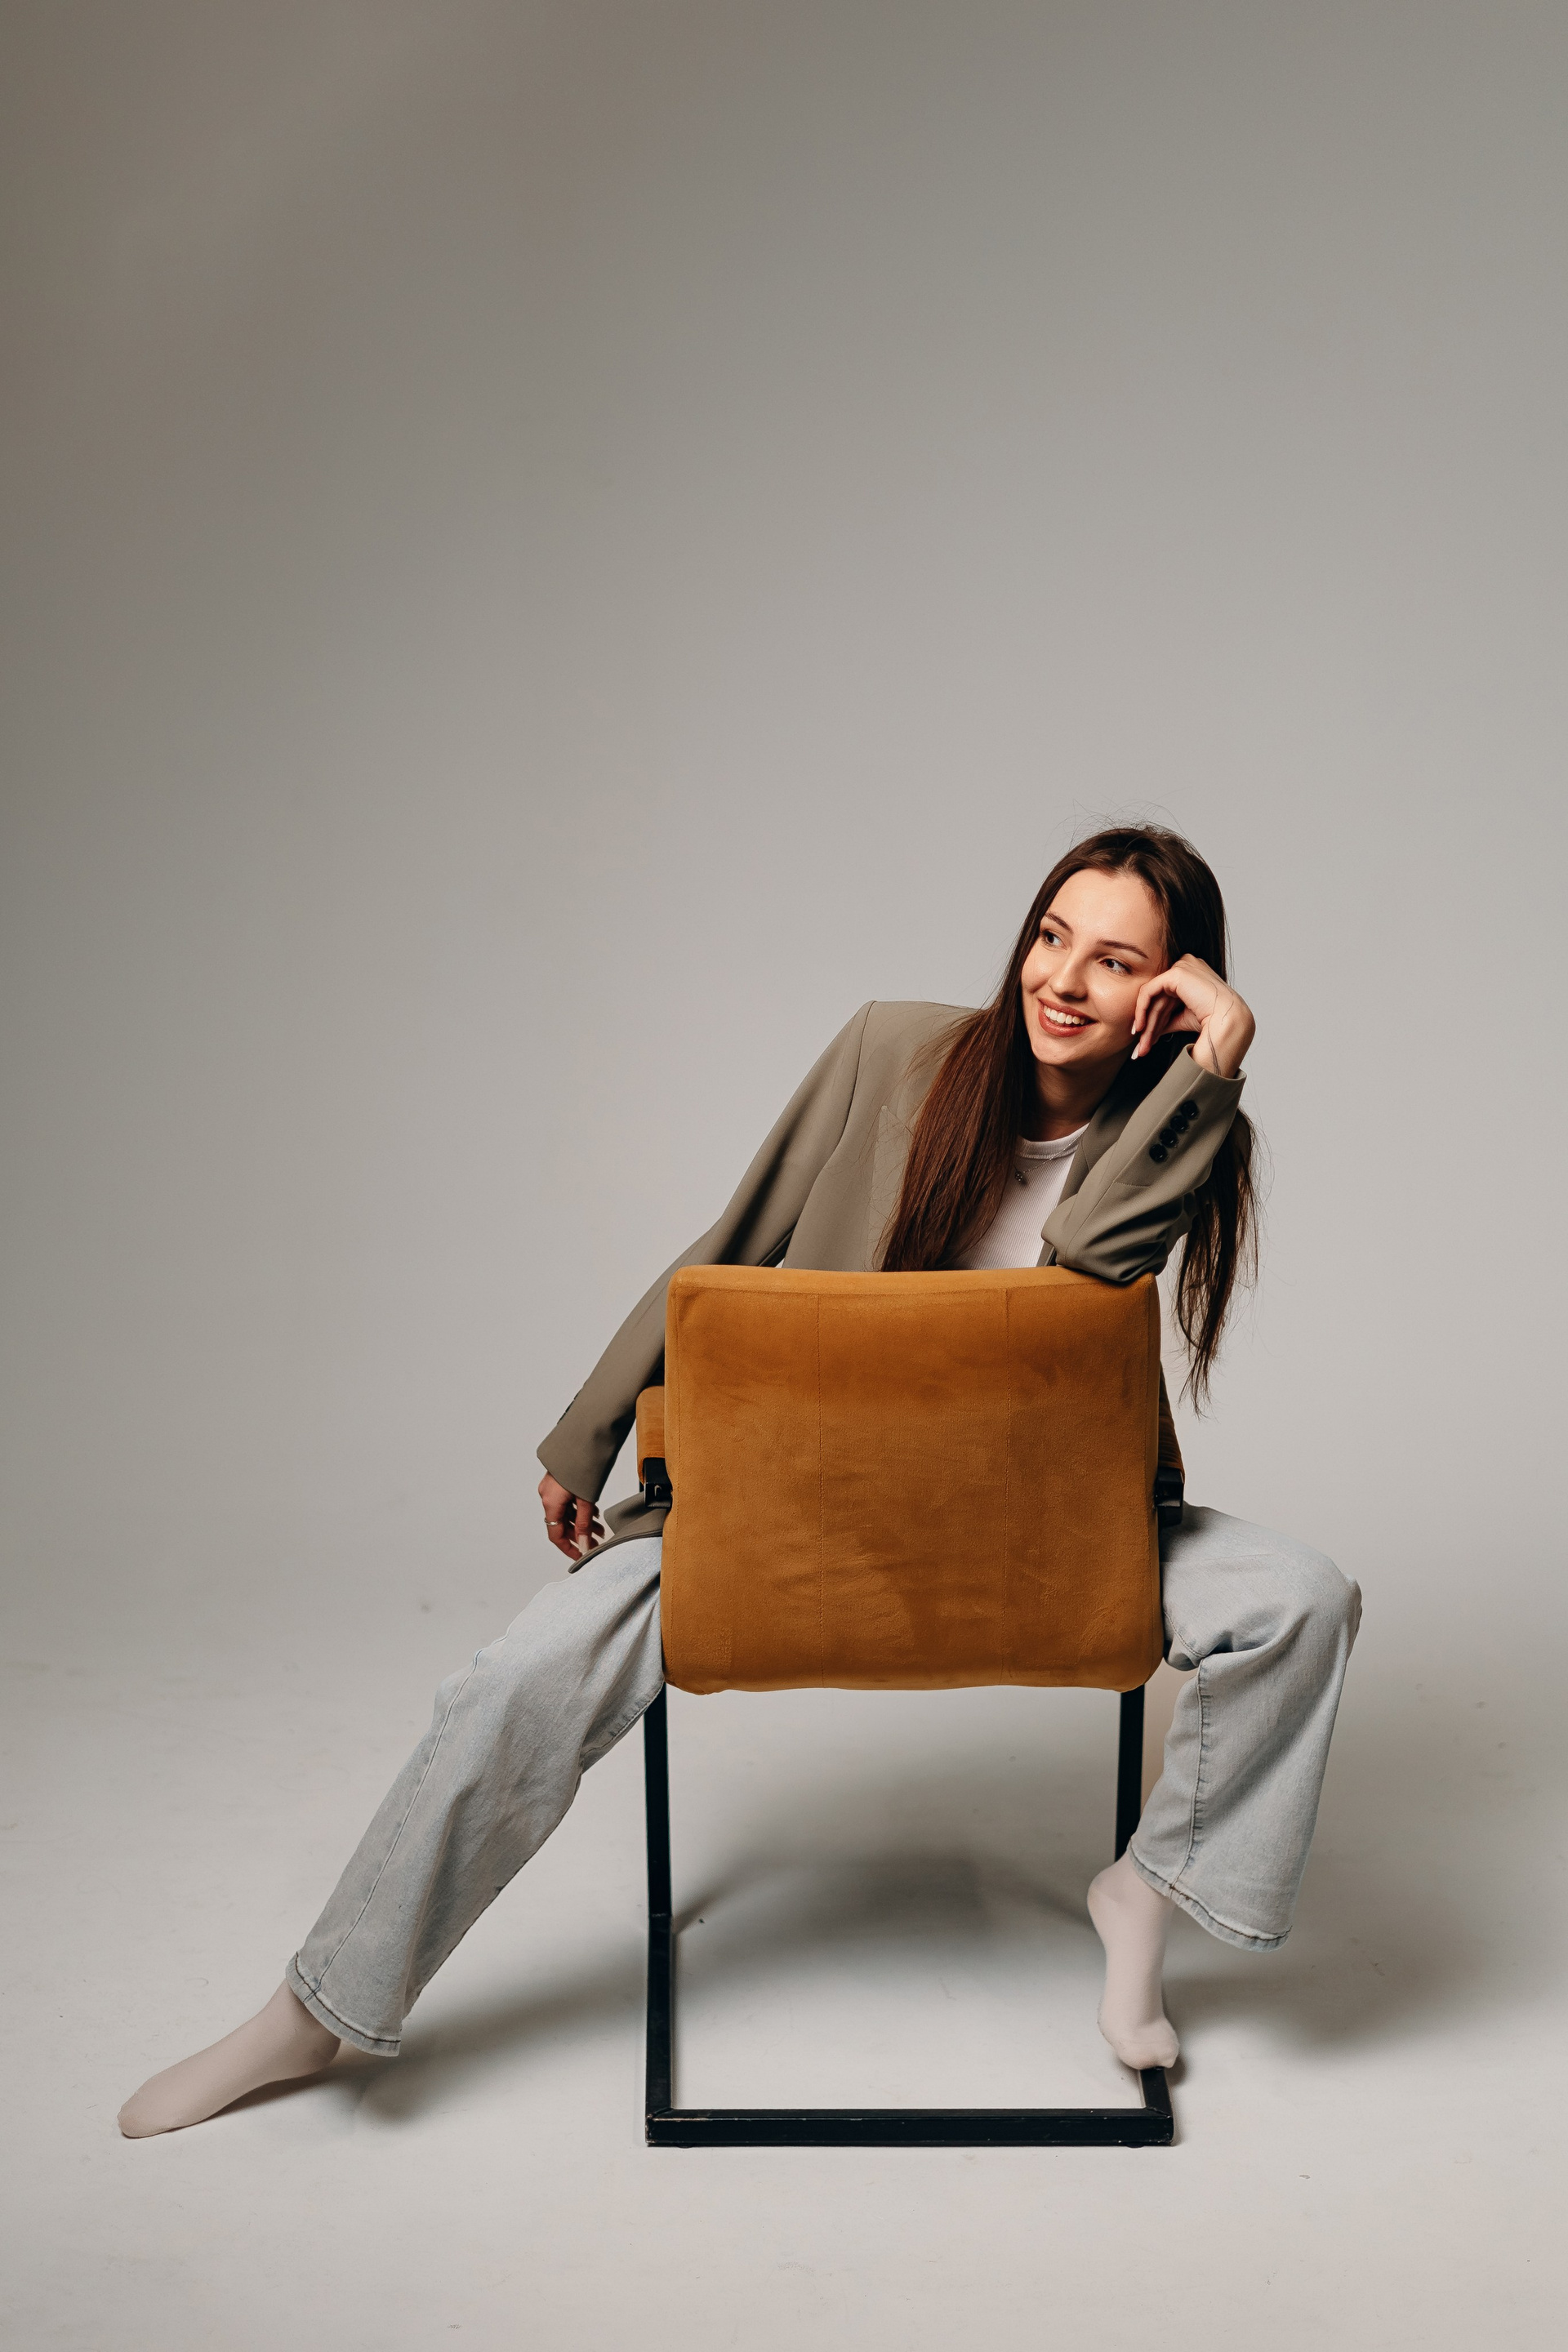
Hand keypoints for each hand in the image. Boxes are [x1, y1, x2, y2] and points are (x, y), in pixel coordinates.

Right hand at [538, 1471, 604, 1561]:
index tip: (581, 1555)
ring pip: (566, 1512)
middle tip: (595, 1542)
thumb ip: (584, 1523)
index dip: (569, 1548)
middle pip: (561, 1524)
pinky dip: (580, 1509)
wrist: (585, 1437)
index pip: (555, 1535)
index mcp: (550, 1501)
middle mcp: (548, 1495)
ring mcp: (553, 1486)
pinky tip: (594, 1513)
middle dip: (579, 1535)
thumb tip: (583, 1544)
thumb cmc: (583, 1463)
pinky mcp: (560, 1480)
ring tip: (600, 1529)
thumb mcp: (586, 1499)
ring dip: (582, 1522)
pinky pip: (567, 1501)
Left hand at [1131, 954, 1254, 1078]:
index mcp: (1193, 973)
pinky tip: (1140, 1027)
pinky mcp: (1176, 973)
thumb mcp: (1185, 1017)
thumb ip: (1168, 1018)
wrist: (1228, 1022)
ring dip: (1146, 1023)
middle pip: (1160, 998)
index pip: (1167, 996)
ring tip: (1141, 1045)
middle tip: (1142, 1047)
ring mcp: (1183, 966)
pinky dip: (1142, 1010)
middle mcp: (1188, 966)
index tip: (1147, 1039)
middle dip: (1149, 1025)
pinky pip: (1149, 991)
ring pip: (1154, 997)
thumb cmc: (1214, 1021)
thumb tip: (1150, 1029)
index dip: (1155, 1018)